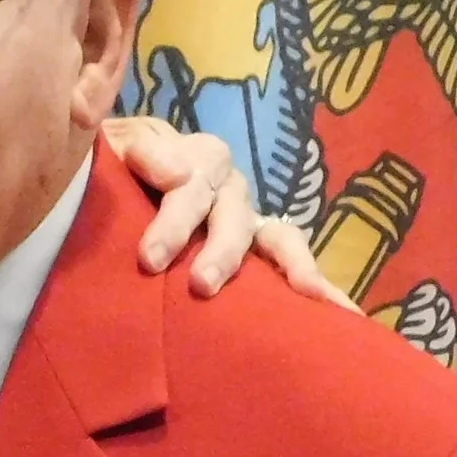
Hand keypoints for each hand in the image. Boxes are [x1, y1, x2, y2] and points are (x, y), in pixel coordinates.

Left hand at [101, 115, 357, 307]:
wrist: (119, 179)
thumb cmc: (115, 165)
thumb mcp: (117, 145)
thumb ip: (142, 153)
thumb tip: (179, 176)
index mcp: (200, 158)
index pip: (192, 186)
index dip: (174, 222)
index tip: (151, 259)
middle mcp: (231, 188)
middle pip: (234, 218)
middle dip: (222, 253)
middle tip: (202, 286)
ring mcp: (249, 219)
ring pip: (278, 239)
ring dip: (291, 265)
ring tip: (309, 293)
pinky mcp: (259, 249)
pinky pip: (292, 263)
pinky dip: (317, 284)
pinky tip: (341, 311)